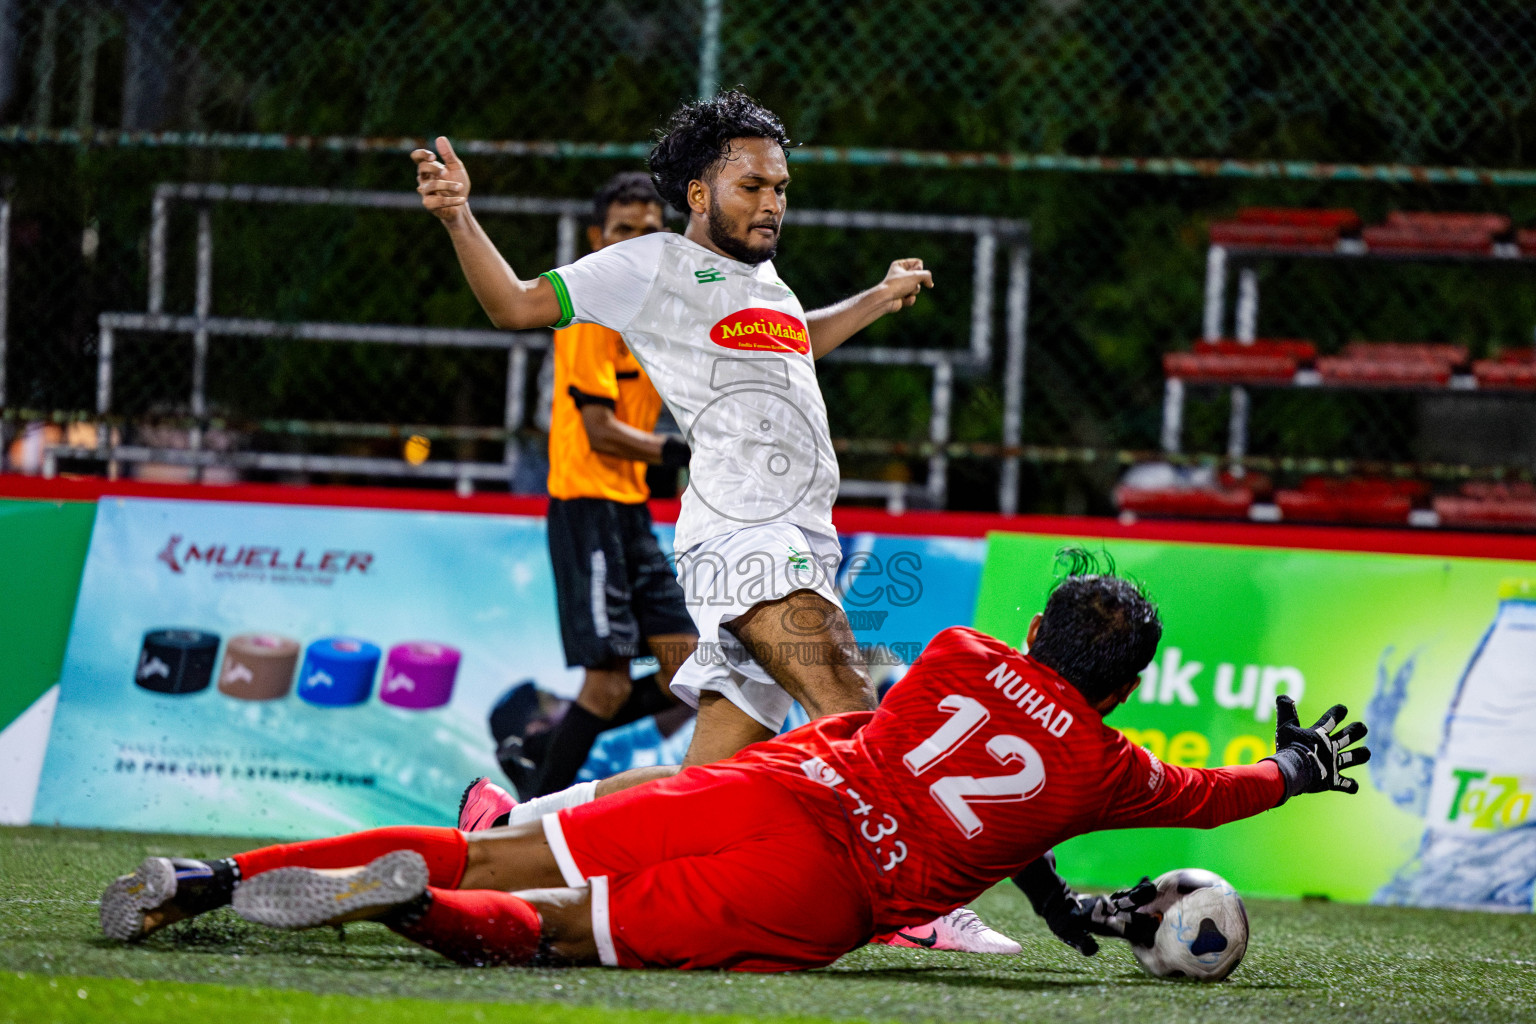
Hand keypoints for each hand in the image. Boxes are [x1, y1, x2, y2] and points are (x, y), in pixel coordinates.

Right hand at [412, 136, 470, 222]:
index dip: (421, 154)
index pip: (416, 157)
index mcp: (428, 168)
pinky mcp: (430, 205)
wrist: (462, 206)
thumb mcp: (456, 167)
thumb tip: (440, 138)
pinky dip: (451, 200)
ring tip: (460, 187)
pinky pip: (438, 201)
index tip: (433, 157)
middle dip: (434, 168)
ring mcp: (425, 193)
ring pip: (430, 186)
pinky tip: (463, 199)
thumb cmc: (457, 184)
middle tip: (446, 172)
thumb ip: (448, 155)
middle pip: (421, 169)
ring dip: (447, 185)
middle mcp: (424, 179)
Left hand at [879, 258, 933, 312]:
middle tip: (908, 284)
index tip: (912, 274)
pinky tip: (902, 300)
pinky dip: (909, 299)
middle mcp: (900, 274)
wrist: (885, 300)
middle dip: (916, 283)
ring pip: (917, 288)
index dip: (919, 269)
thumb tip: (930, 284)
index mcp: (900, 265)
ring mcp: (901, 286)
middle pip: (919, 277)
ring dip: (913, 291)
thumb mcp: (916, 275)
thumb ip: (927, 276)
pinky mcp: (901, 297)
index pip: (918, 263)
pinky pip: (912, 297)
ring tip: (904, 292)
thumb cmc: (898, 284)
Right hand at [1041, 878, 1159, 954]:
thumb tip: (1094, 949)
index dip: (1138, 929)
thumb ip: (1080, 941)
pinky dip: (1134, 889)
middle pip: (1132, 917)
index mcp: (1104, 927)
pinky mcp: (1107, 900)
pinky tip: (1144, 879)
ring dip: (1142, 897)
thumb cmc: (1060, 920)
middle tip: (1161, 910)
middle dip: (1146, 914)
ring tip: (1154, 888)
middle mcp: (1110, 919)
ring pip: (1129, 903)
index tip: (1152, 927)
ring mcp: (1109, 909)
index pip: (1124, 930)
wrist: (1055, 905)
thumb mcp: (1066, 931)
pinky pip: (1123, 894)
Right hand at [1267, 695, 1370, 801]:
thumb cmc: (1288, 747)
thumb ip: (1285, 711)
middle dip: (1357, 730)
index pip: (1331, 719)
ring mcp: (1334, 764)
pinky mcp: (1333, 780)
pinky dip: (1351, 785)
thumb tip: (1282, 696)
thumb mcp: (1285, 727)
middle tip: (1362, 728)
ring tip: (1366, 753)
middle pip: (1349, 736)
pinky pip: (1347, 785)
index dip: (1338, 712)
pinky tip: (1353, 786)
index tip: (1343, 709)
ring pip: (1354, 758)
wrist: (1294, 769)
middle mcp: (1330, 748)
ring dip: (1360, 755)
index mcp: (1319, 735)